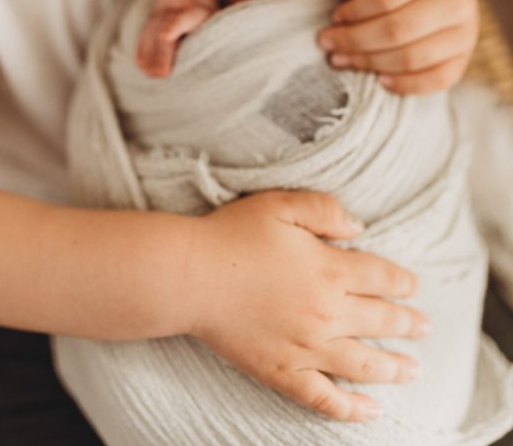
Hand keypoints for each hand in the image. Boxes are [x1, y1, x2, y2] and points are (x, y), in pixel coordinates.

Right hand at [137, 0, 219, 76]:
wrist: (198, 0)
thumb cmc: (215, 23)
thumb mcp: (222, 27)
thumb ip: (222, 39)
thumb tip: (228, 61)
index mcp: (198, 9)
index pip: (186, 16)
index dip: (175, 26)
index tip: (165, 37)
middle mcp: (177, 5)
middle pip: (164, 26)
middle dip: (161, 52)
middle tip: (162, 74)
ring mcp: (163, 10)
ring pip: (151, 29)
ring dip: (150, 54)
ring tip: (152, 74)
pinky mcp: (153, 19)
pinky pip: (144, 34)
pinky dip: (143, 51)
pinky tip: (143, 66)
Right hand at [185, 191, 426, 422]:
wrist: (191, 276)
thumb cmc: (232, 234)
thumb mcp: (280, 204)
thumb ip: (324, 210)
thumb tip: (359, 226)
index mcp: (329, 269)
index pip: (381, 277)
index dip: (402, 282)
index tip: (413, 286)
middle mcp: (326, 312)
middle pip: (380, 321)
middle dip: (407, 324)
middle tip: (425, 328)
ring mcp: (306, 347)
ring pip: (363, 363)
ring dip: (394, 367)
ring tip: (413, 369)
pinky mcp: (283, 371)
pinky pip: (325, 397)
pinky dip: (352, 408)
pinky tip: (372, 411)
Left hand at [319, 0, 478, 93]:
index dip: (354, 11)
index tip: (334, 16)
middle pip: (398, 30)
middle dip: (355, 40)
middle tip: (328, 43)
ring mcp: (466, 31)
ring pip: (413, 57)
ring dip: (370, 63)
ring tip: (342, 59)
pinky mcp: (464, 57)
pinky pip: (438, 80)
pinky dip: (407, 85)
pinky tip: (379, 79)